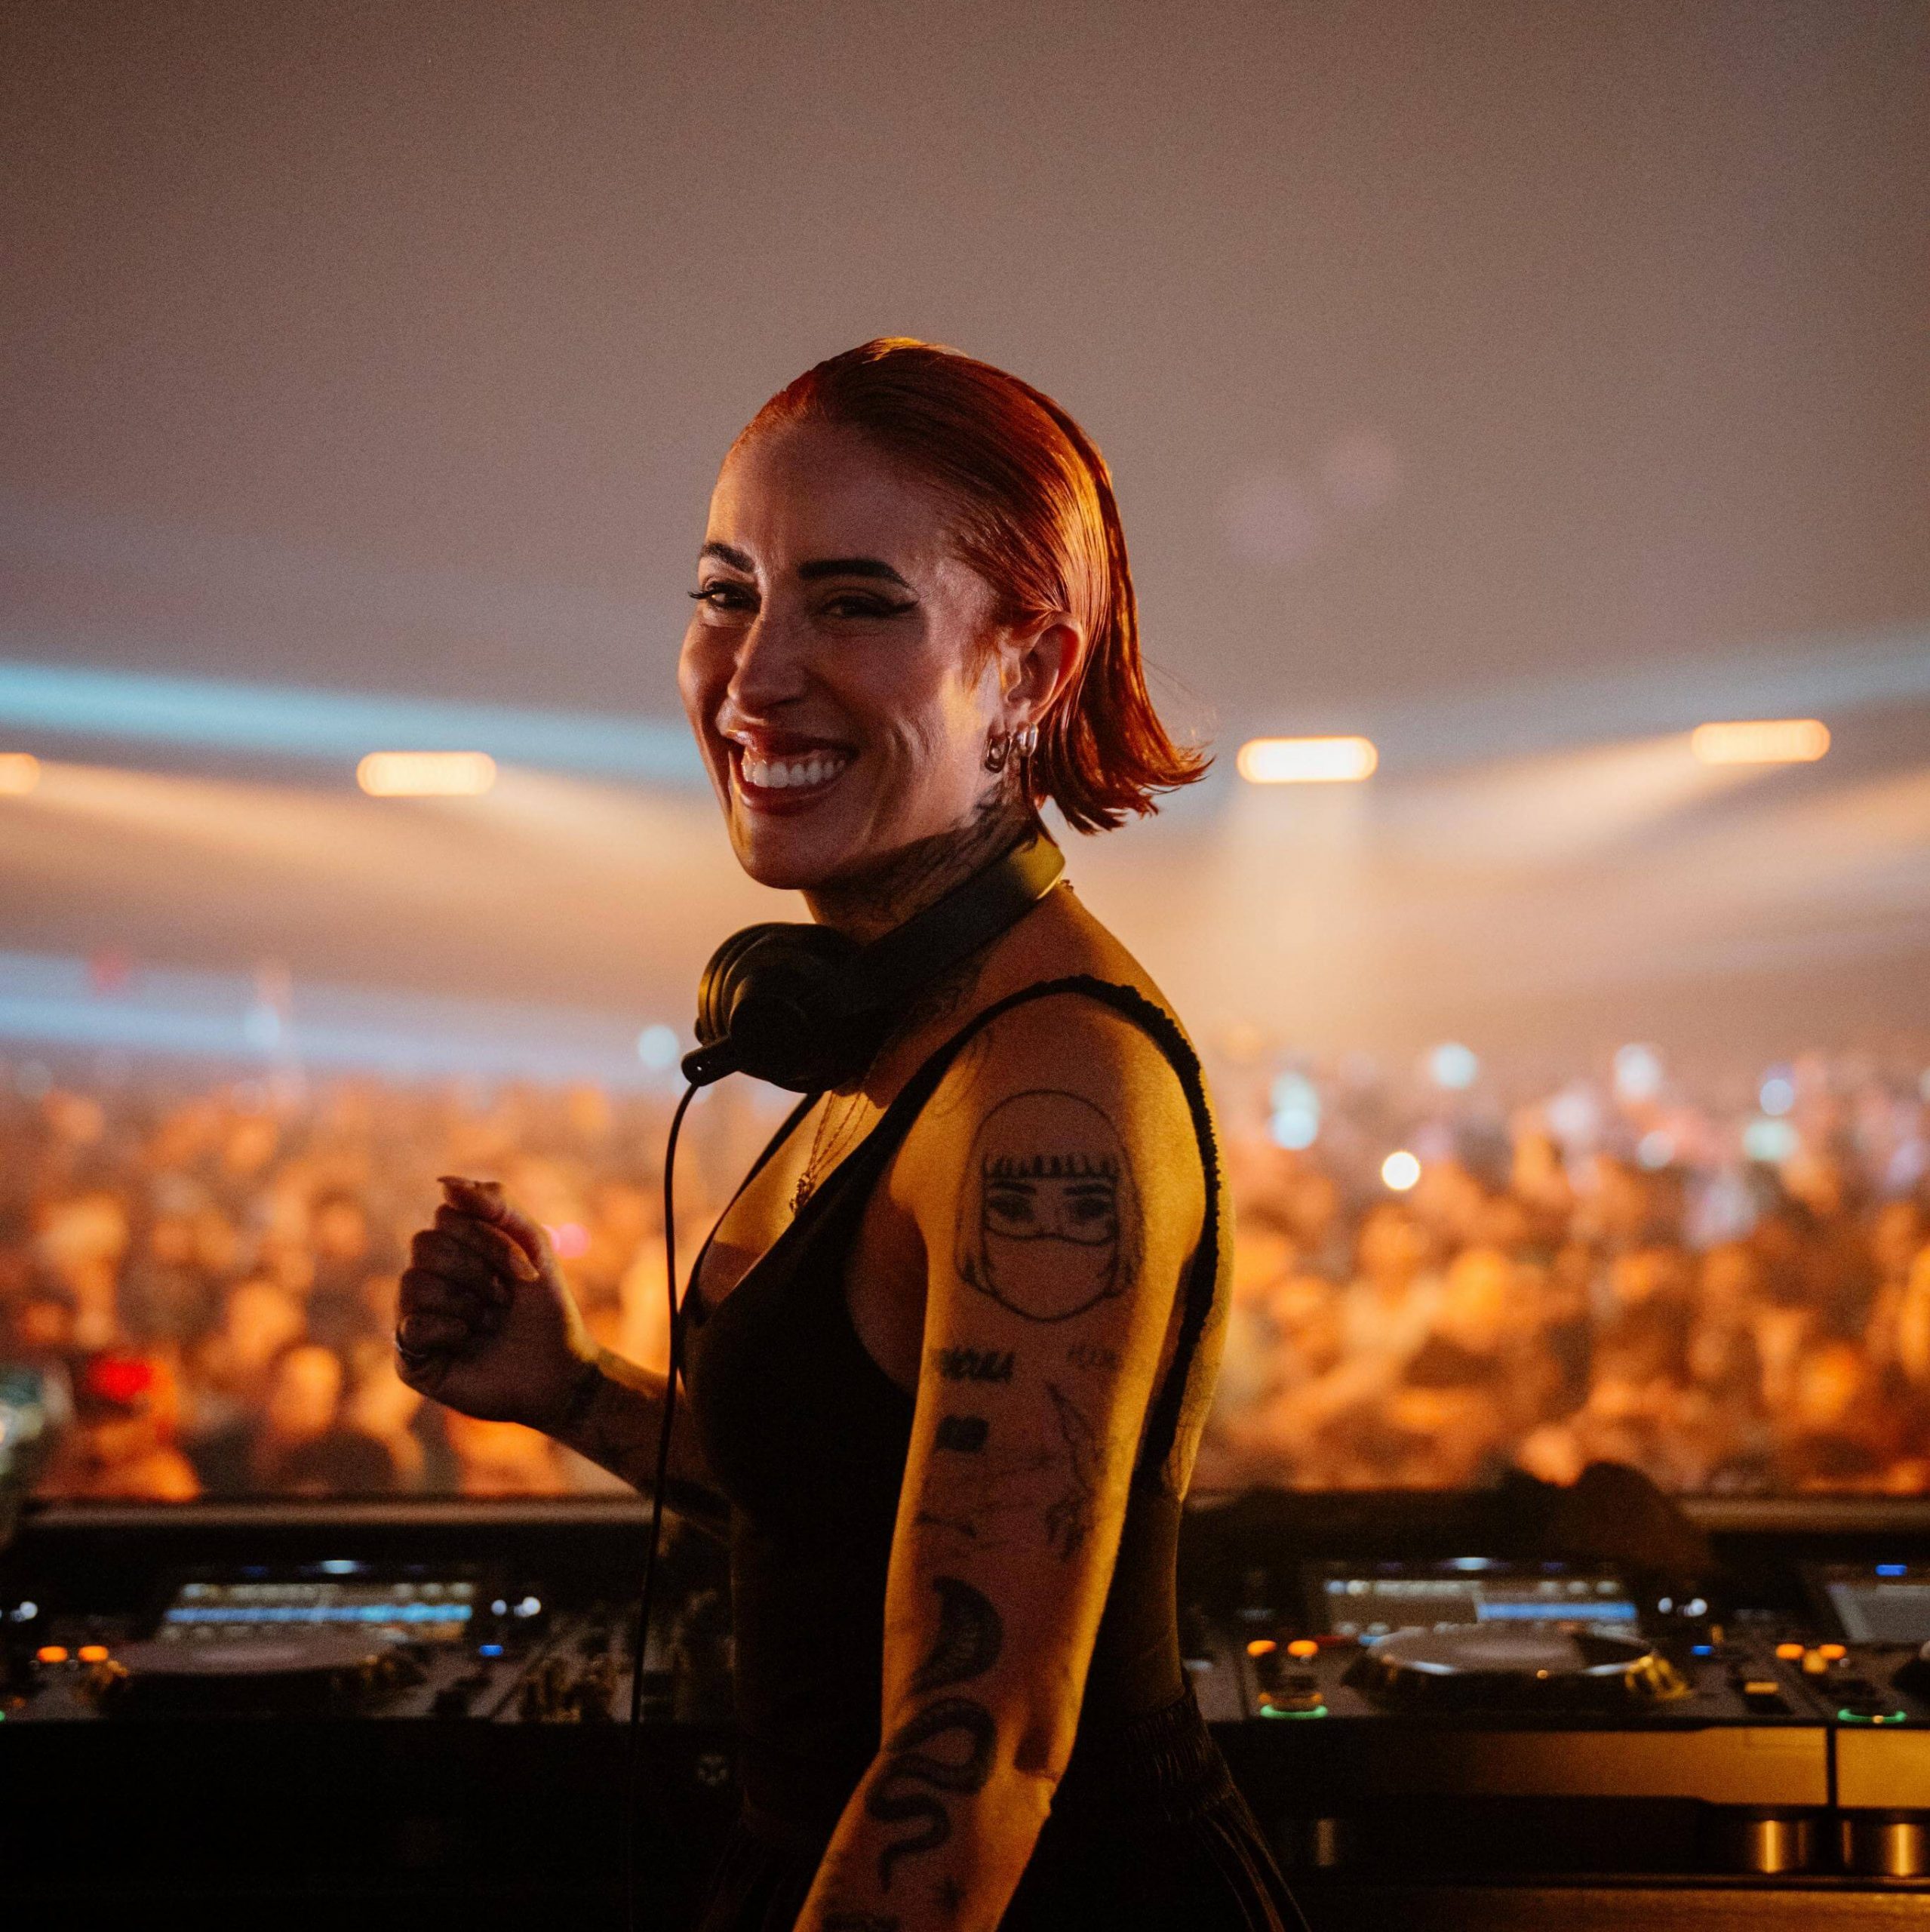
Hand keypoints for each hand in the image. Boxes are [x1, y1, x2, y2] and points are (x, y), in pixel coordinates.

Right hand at [394, 1176, 594, 1430]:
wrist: (559, 1369)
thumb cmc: (545, 1307)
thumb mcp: (532, 1243)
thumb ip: (495, 1203)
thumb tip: (443, 1182)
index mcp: (453, 1248)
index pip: (445, 1215)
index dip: (490, 1239)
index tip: (527, 1270)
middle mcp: (427, 1279)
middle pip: (424, 1244)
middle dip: (479, 1271)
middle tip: (506, 1299)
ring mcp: (414, 1317)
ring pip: (413, 1281)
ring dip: (467, 1303)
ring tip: (489, 1323)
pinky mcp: (410, 1357)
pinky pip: (409, 1325)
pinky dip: (449, 1329)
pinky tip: (467, 1341)